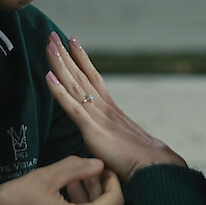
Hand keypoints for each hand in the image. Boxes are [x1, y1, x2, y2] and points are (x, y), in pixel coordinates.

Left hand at [45, 33, 185, 178]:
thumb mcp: (126, 144)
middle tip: (52, 35)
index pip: (94, 78)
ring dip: (60, 64)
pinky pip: (72, 108)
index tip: (72, 41)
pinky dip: (59, 91)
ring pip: (75, 85)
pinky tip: (48, 77)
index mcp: (113, 110)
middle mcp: (105, 108)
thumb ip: (116, 137)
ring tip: (49, 45)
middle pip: (81, 75)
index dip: (82, 59)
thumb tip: (111, 140)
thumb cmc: (145, 162)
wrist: (157, 169)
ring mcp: (99, 118)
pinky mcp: (94, 131)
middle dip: (65, 55)